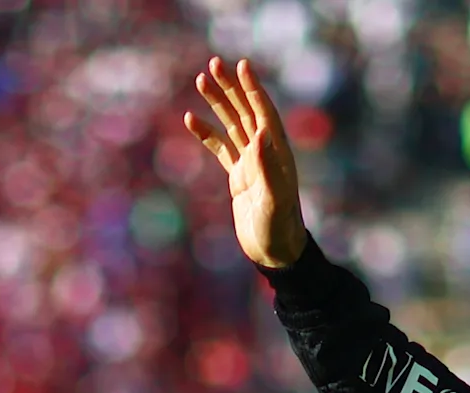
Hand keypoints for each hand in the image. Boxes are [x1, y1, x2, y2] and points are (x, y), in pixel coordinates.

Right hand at [184, 57, 307, 269]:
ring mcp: (251, 163)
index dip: (252, 89)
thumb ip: (267, 166)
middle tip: (213, 64)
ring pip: (232, 125)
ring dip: (217, 103)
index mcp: (276, 153)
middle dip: (230, 88)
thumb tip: (261, 133)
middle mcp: (265, 152)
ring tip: (200, 81)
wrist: (275, 252)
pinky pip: (221, 148)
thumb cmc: (279, 227)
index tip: (241, 66)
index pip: (263, 112)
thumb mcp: (274, 198)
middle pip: (245, 111)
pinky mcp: (239, 176)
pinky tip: (190, 119)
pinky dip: (207, 133)